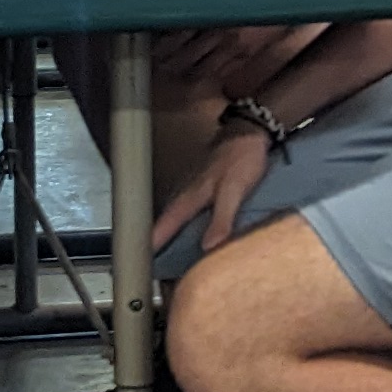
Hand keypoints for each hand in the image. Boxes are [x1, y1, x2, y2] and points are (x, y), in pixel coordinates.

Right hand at [154, 125, 267, 259]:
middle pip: (166, 220)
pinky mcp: (206, 185)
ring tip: (162, 250)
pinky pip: (189, 209)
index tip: (140, 261)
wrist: (251, 130)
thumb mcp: (234, 190)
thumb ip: (222, 218)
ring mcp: (196, 187)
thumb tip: (207, 248)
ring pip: (177, 214)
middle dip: (155, 239)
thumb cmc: (242, 158)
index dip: (152, 242)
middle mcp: (189, 193)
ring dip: (168, 230)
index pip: (165, 224)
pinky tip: (189, 229)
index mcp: (191, 196)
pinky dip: (183, 221)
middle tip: (146, 260)